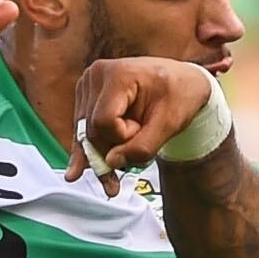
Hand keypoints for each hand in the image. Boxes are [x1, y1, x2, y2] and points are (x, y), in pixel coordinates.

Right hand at [74, 56, 232, 188]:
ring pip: (86, 133)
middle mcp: (97, 75)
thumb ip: (142, 147)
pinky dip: (90, 150)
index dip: (122, 137)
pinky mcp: (88, 96)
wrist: (182, 82)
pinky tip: (76, 170)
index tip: (143, 130)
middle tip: (136, 164)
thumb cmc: (179, 95)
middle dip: (112, 151)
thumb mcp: (170, 124)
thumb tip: (112, 162)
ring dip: (102, 156)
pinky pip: (85, 129)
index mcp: (118, 74)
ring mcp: (89, 85)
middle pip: (92, 130)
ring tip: (111, 183)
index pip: (104, 121)